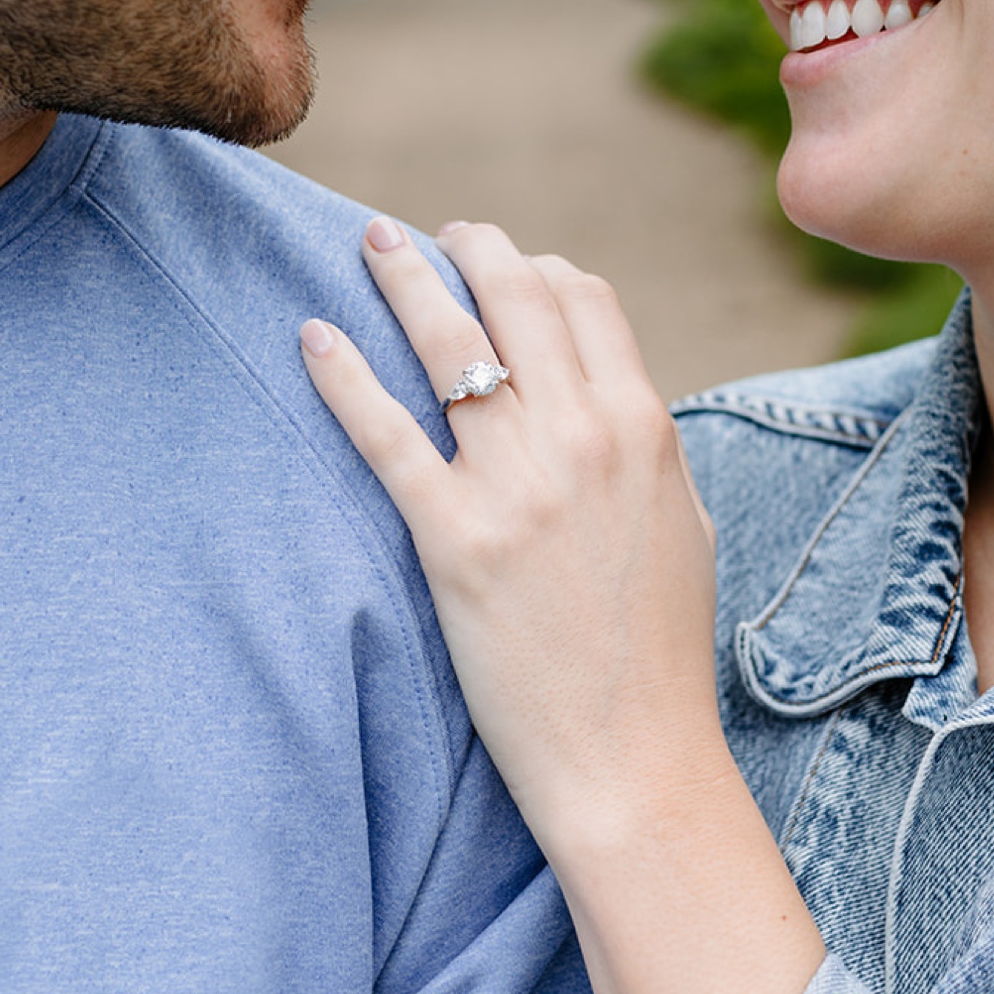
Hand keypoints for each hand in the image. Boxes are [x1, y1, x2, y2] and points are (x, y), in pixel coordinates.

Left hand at [300, 218, 728, 850]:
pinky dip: (343, 374)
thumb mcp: (683, 525)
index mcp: (643, 427)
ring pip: (449, 340)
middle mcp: (583, 437)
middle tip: (429, 235)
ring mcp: (516, 484)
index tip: (501, 264)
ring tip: (369, 243)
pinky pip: (385, 432)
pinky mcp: (454, 538)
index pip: (584, 300)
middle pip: (516, 296)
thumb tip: (609, 399)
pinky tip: (311, 336)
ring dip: (401, 278)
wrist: (634, 758)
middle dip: (470, 247)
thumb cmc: (659, 653)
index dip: (537, 268)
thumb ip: (643, 451)